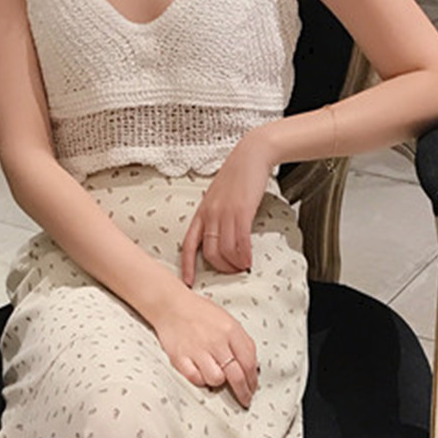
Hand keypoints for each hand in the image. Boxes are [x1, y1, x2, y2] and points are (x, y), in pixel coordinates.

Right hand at [151, 286, 258, 407]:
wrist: (171, 305)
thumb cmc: (201, 314)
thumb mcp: (229, 321)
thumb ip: (242, 342)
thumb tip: (253, 367)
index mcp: (231, 331)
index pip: (249, 362)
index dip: (253, 380)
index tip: (252, 389)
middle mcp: (216, 341)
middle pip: (236, 376)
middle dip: (243, 392)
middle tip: (244, 400)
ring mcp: (197, 350)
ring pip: (216, 380)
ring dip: (218, 381)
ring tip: (215, 374)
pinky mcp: (180, 358)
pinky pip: (196, 379)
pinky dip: (200, 380)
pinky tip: (201, 373)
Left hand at [180, 127, 277, 285]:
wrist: (250, 155)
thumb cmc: (236, 176)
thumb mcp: (217, 197)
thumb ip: (214, 215)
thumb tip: (218, 236)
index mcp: (201, 213)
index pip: (188, 244)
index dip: (186, 266)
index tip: (188, 282)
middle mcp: (210, 215)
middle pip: (209, 253)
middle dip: (220, 268)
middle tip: (232, 272)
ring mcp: (225, 214)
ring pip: (225, 251)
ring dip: (235, 264)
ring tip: (243, 266)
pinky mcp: (241, 212)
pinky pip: (240, 242)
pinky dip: (244, 255)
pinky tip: (249, 260)